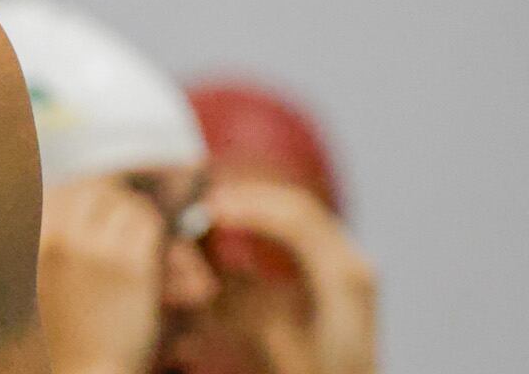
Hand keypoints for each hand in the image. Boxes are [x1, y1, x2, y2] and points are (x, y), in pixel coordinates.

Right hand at [37, 177, 166, 373]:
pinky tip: (154, 250)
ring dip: (137, 216)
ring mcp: (94, 250)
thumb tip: (75, 199)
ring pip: (125, 204)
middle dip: (113, 199)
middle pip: (93, 189)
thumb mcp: (41, 277)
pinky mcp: (129, 266)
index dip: (86, 194)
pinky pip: (147, 225)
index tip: (101, 203)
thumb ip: (53, 239)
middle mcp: (60, 238)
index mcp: (35, 241)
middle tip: (124, 217)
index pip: (62, 190)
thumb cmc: (64, 331)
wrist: (84, 370)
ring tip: (141, 235)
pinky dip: (155, 232)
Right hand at [205, 180, 376, 373]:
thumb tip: (200, 246)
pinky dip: (269, 223)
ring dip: (259, 206)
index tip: (209, 210)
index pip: (296, 220)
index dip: (249, 207)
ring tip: (217, 209)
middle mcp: (354, 263)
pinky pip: (304, 233)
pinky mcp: (340, 274)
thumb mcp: (270, 336)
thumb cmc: (313, 373)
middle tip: (206, 203)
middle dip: (250, 198)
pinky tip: (240, 227)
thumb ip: (236, 292)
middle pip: (300, 207)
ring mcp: (351, 266)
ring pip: (302, 215)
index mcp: (344, 278)